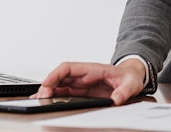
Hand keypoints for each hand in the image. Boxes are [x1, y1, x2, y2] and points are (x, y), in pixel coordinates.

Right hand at [31, 60, 145, 105]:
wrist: (131, 78)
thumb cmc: (129, 77)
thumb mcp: (131, 84)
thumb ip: (124, 91)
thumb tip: (116, 100)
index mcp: (93, 69)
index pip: (68, 68)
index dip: (55, 75)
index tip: (47, 84)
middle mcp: (84, 75)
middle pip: (59, 77)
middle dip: (47, 86)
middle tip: (41, 98)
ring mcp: (81, 83)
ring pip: (58, 84)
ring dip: (48, 91)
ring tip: (39, 101)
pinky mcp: (80, 91)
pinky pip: (63, 92)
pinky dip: (53, 96)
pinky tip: (47, 102)